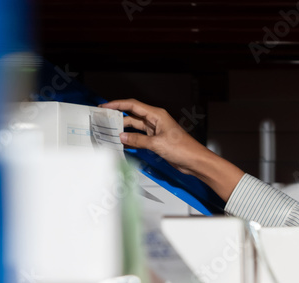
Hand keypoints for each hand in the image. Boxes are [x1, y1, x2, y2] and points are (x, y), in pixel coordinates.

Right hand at [99, 99, 243, 200]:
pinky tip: (122, 144)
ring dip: (123, 131)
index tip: (104, 107)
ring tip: (109, 134)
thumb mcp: (157, 144)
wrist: (195, 161)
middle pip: (132, 116)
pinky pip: (140, 138)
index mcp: (156, 115)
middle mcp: (155, 121)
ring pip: (135, 128)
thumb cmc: (183, 149)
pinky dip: (131, 141)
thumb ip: (138, 140)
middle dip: (118, 119)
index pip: (132, 105)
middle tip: (103, 122)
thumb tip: (122, 137)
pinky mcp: (156, 141)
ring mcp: (155, 131)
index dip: (117, 104)